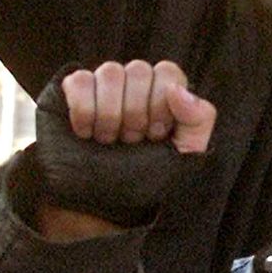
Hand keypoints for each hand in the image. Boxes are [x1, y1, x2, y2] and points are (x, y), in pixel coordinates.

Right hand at [33, 61, 215, 240]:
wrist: (104, 202)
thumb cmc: (149, 174)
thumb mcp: (186, 152)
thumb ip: (198, 119)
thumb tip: (177, 89)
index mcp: (164, 91)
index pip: (167, 71)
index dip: (161, 103)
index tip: (156, 134)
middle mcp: (135, 82)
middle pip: (138, 70)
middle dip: (136, 112)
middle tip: (131, 140)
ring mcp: (104, 85)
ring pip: (109, 71)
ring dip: (110, 113)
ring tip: (109, 140)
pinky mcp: (74, 92)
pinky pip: (78, 80)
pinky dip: (83, 109)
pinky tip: (86, 133)